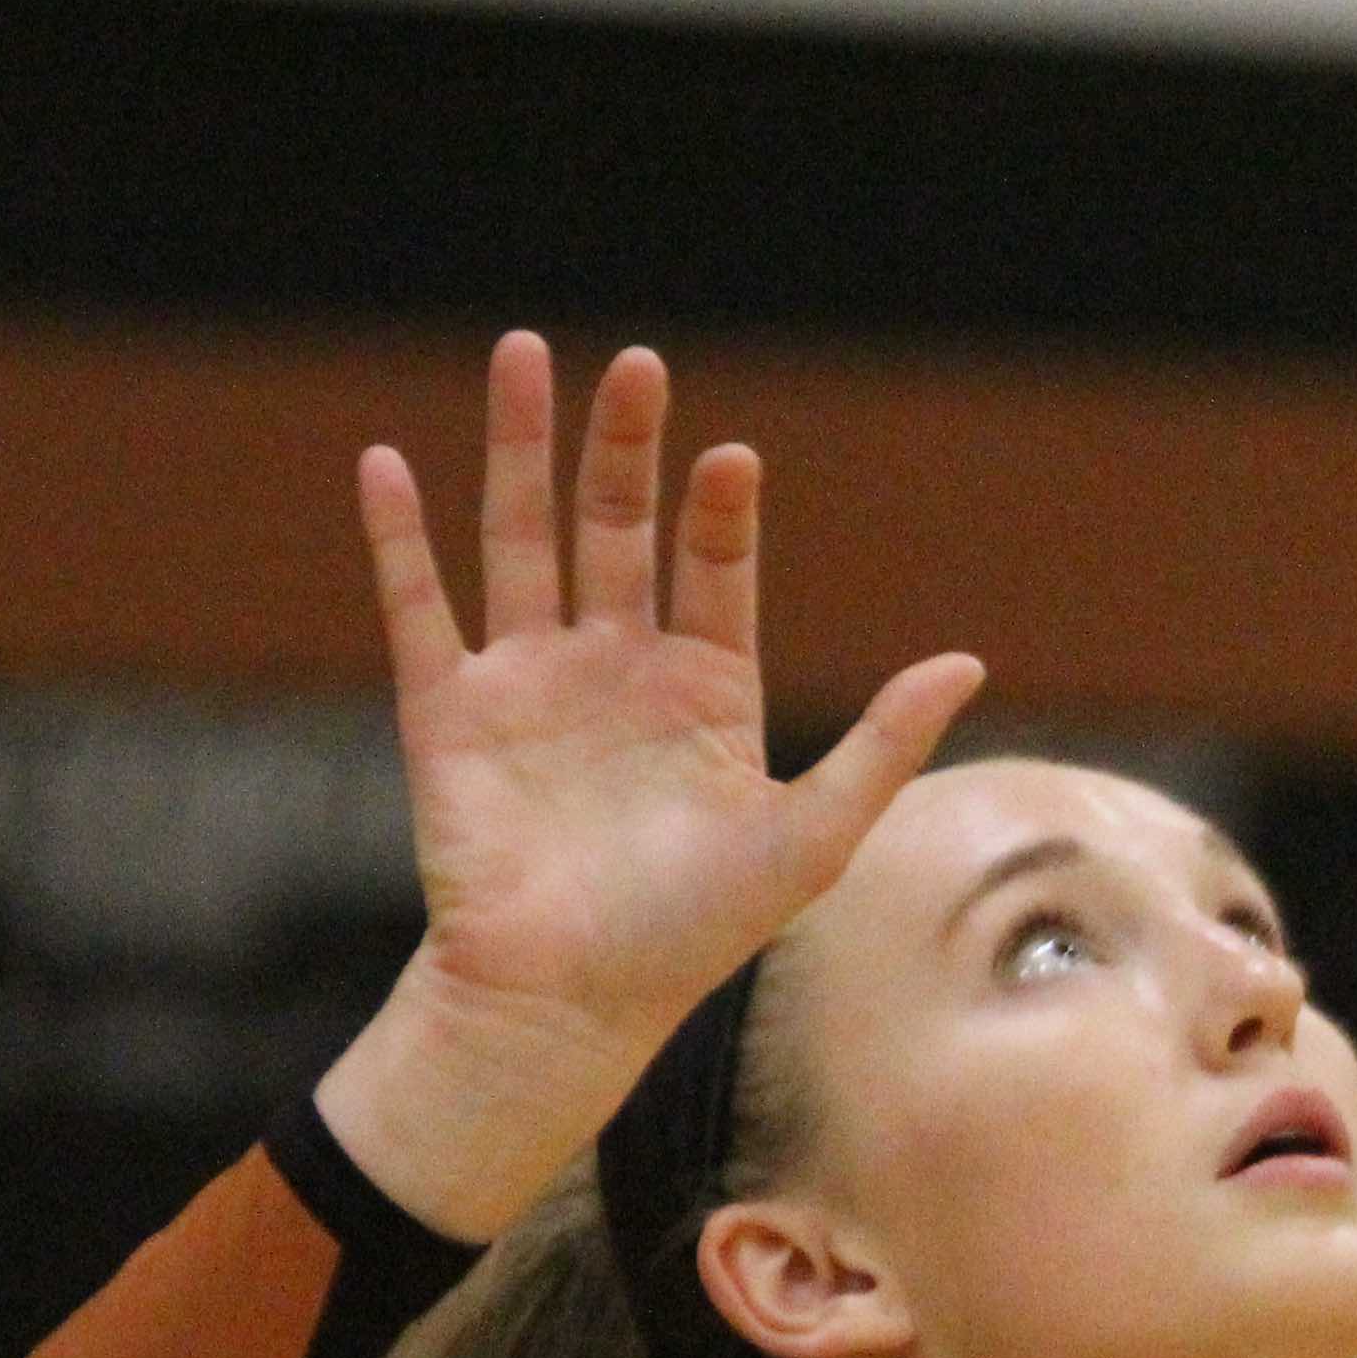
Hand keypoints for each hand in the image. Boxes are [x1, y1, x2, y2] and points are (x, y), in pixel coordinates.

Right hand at [318, 334, 986, 1235]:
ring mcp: (529, 681)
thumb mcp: (812, 838)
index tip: (731, 460)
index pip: (716, 568)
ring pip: (520, 537)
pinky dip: (400, 538)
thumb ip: (883, 746)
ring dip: (521, 449)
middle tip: (635, 365)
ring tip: (523, 353)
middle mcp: (615, 667)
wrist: (569, 1005)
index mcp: (705, 689)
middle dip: (623, 445)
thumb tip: (968, 661)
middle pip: (617, 525)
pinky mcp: (449, 712)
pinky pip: (420, 608)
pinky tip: (388, 464)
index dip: (720, 512)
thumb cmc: (693, 934)